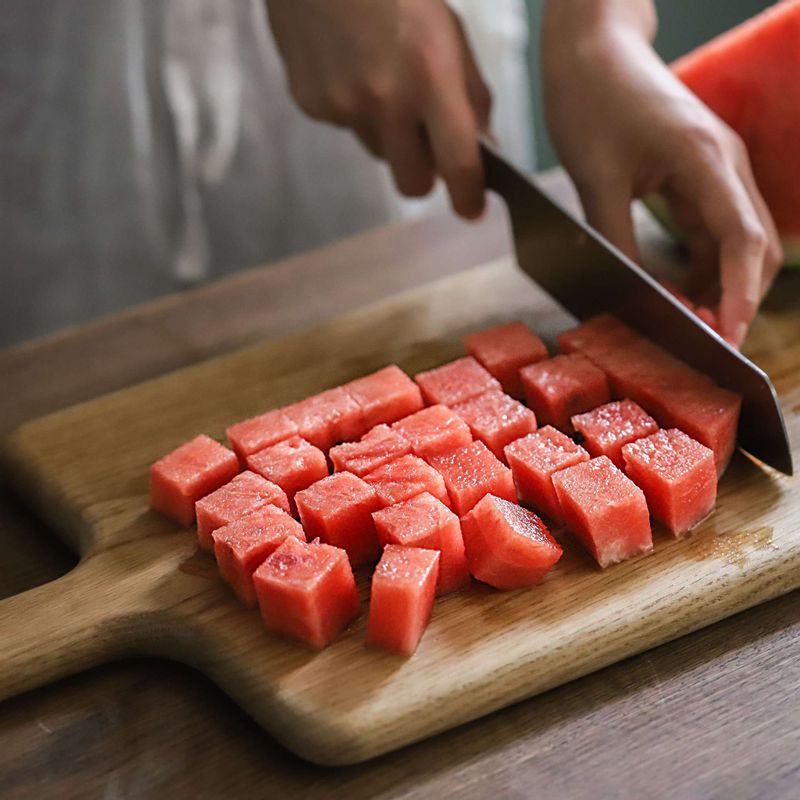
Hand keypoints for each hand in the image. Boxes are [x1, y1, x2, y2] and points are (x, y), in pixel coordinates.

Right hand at [265, 0, 490, 218]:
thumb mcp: (449, 33)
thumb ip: (469, 95)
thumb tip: (481, 146)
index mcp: (430, 77)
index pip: (457, 163)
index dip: (468, 196)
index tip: (472, 209)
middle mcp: (385, 100)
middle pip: (412, 183)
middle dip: (424, 175)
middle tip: (428, 148)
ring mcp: (342, 105)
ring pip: (378, 151)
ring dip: (388, 134)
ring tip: (381, 80)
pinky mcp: (312, 104)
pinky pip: (346, 128)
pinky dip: (355, 109)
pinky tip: (350, 68)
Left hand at [542, 0, 781, 346]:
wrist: (591, 46)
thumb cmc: (591, 100)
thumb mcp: (595, 179)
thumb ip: (616, 240)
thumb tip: (636, 295)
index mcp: (705, 158)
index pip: (742, 238)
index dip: (741, 294)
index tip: (731, 337)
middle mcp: (724, 164)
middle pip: (755, 245)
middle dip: (739, 297)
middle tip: (710, 346)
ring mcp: (715, 169)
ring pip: (736, 242)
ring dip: (719, 285)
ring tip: (690, 327)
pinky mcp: (697, 175)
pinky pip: (712, 230)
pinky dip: (702, 265)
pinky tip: (679, 291)